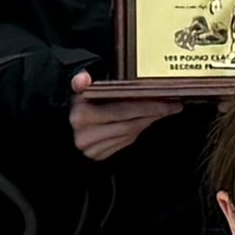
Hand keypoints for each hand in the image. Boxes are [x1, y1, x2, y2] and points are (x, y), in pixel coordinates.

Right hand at [71, 87, 185, 159]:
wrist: (60, 125)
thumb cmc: (75, 102)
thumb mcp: (76, 89)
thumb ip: (80, 82)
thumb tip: (82, 79)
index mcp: (83, 115)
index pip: (123, 110)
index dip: (147, 106)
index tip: (167, 101)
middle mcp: (86, 135)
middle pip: (130, 123)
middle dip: (154, 114)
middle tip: (174, 106)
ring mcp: (92, 148)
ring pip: (129, 134)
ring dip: (148, 122)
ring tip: (164, 111)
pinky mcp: (97, 155)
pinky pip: (124, 142)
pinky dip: (137, 131)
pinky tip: (146, 121)